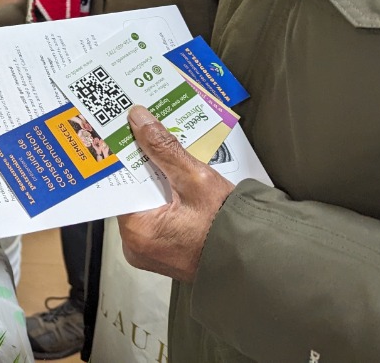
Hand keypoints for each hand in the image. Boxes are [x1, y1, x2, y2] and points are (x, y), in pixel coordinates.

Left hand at [115, 105, 233, 281]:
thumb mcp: (196, 179)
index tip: (125, 134)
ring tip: (163, 151)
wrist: (260, 260)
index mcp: (136, 232)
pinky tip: (177, 176)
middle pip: (133, 193)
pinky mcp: (166, 252)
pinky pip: (158, 216)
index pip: (120, 185)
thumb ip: (164, 148)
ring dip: (157, 180)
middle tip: (146, 135)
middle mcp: (136, 247)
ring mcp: (150, 252)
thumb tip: (138, 119)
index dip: (124, 157)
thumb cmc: (229, 226)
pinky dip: (167, 196)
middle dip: (143, 166)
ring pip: (147, 203)